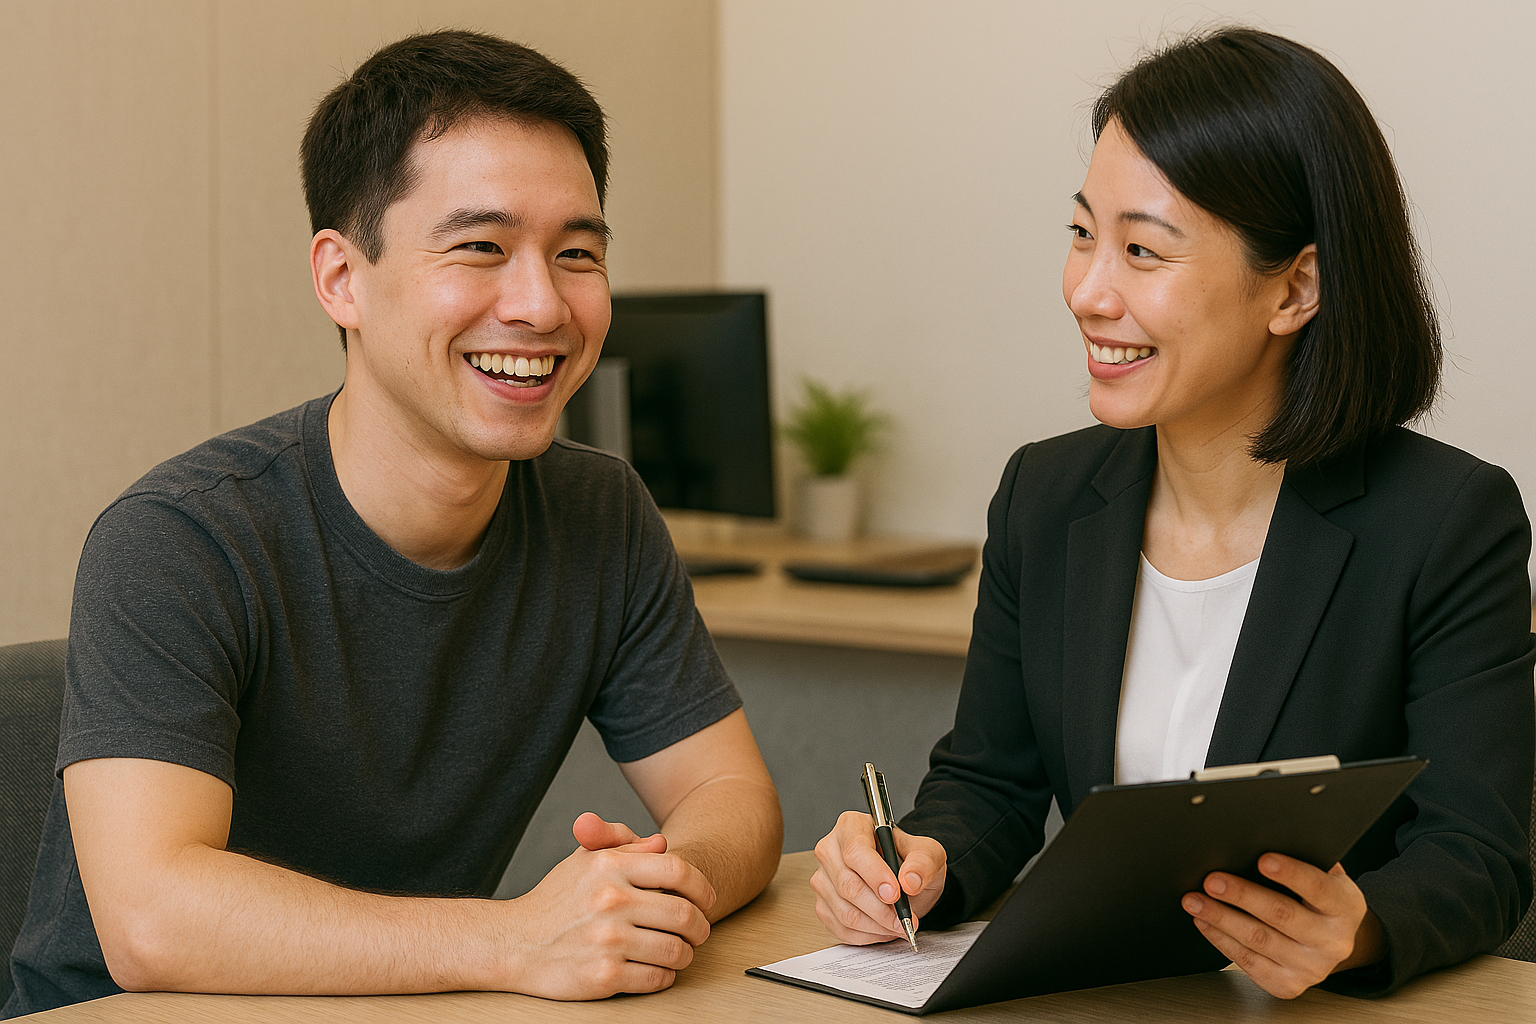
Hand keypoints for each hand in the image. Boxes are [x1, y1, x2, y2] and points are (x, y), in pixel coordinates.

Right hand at [498, 812, 716, 998]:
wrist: (514, 943)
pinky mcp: (605, 976)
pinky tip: (658, 969)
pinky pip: (657, 978)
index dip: (702, 886)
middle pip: (685, 914)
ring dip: (686, 953)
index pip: (677, 870)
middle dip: (701, 926)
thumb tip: (661, 843)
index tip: (707, 899)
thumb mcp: (585, 860)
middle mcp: (611, 901)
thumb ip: (623, 844)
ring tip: (680, 951)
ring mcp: (608, 940)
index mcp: (609, 867)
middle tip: (699, 930)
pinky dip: (666, 976)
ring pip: (677, 950)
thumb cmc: (554, 900)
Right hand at [810, 810, 946, 944]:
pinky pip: (842, 928)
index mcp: (851, 826)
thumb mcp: (928, 853)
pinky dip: (867, 935)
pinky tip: (883, 928)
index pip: (855, 851)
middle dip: (880, 909)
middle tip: (904, 918)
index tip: (896, 893)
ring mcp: (823, 879)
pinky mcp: (823, 905)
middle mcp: (830, 850)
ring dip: (877, 925)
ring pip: (845, 912)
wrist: (904, 878)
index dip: (875, 875)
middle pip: (848, 885)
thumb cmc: (910, 860)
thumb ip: (922, 863)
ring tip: (898, 924)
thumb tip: (910, 881)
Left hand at [1182, 854, 1383, 998]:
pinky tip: (1205, 922)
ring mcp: (1311, 967)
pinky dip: (1221, 939)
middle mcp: (1333, 941)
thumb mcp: (1325, 876)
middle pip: (1281, 915)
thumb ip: (1302, 860)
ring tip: (1195, 900)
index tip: (1263, 860)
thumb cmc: (1321, 900)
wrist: (1334, 943)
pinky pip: (1248, 961)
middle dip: (1242, 895)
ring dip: (1221, 918)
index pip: (1318, 887)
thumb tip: (1258, 840)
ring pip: (1258, 940)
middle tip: (1212, 881)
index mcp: (1345, 907)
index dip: (1290, 873)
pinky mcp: (1288, 984)